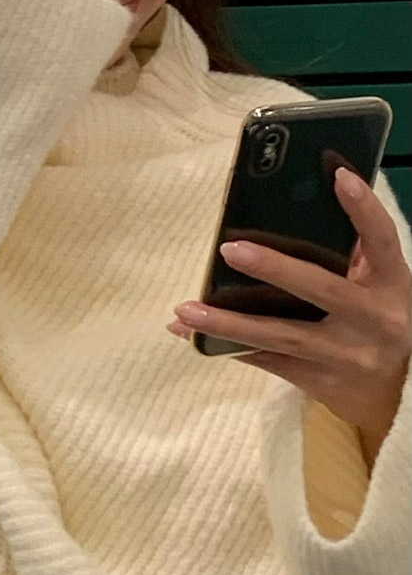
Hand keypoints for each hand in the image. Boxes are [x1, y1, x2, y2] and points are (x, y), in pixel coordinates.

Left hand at [167, 167, 410, 470]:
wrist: (400, 397)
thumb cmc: (385, 326)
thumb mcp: (387, 291)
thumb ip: (359, 258)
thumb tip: (308, 214)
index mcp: (393, 286)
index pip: (382, 240)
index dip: (363, 209)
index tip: (338, 176)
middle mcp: (371, 320)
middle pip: (320, 290)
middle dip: (275, 269)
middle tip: (229, 250)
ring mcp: (342, 355)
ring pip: (279, 336)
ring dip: (227, 324)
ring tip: (184, 310)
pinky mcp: (316, 381)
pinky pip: (265, 362)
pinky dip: (227, 347)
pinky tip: (192, 335)